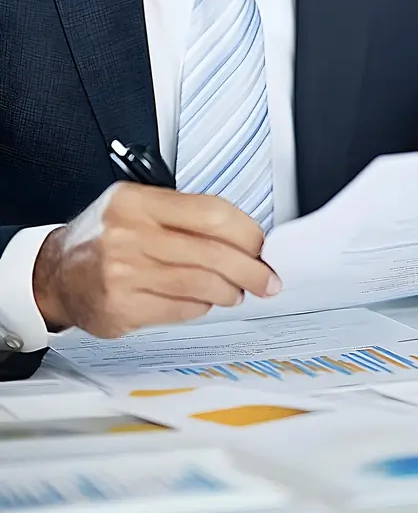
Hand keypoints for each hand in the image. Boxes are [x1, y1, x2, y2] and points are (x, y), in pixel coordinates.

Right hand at [32, 183, 280, 337]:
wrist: (55, 273)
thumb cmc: (104, 236)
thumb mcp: (136, 206)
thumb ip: (183, 215)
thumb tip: (243, 236)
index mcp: (137, 202)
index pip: (210, 213)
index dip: (246, 232)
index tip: (261, 244)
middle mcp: (129, 235)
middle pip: (212, 253)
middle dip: (250, 268)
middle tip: (267, 278)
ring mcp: (123, 275)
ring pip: (201, 285)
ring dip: (230, 291)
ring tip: (237, 291)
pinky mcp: (123, 309)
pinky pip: (181, 309)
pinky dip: (202, 306)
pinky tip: (204, 301)